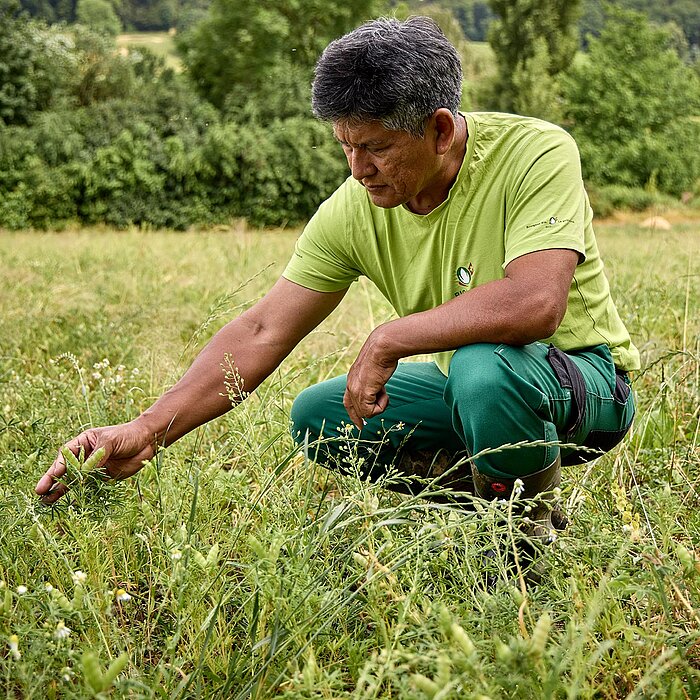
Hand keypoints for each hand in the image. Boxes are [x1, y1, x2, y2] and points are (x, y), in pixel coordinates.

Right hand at [35, 421, 156, 503]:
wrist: (148, 442)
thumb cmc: (127, 435)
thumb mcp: (110, 441)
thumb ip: (97, 456)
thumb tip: (83, 473)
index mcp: (83, 442)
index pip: (66, 455)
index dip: (58, 466)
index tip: (53, 476)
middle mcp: (85, 456)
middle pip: (66, 470)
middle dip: (53, 481)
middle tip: (40, 492)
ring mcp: (93, 468)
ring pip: (74, 481)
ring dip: (62, 491)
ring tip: (47, 502)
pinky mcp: (103, 478)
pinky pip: (89, 489)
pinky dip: (80, 496)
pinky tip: (70, 505)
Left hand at [343, 327, 397, 429]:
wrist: (382, 348)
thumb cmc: (382, 354)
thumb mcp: (373, 369)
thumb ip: (372, 379)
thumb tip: (377, 386)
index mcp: (351, 379)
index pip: (348, 402)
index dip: (354, 414)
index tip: (360, 424)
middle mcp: (350, 386)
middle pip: (355, 410)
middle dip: (367, 413)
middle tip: (371, 415)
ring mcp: (355, 390)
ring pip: (365, 413)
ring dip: (379, 405)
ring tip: (384, 390)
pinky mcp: (363, 393)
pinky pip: (371, 411)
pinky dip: (381, 405)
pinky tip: (384, 391)